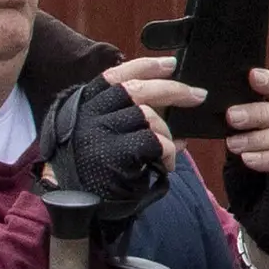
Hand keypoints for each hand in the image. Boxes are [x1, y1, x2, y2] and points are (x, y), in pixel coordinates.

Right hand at [38, 67, 173, 229]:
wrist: (72, 205)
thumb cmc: (90, 170)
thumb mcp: (96, 135)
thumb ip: (122, 116)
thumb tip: (167, 104)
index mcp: (85, 105)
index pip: (116, 75)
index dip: (145, 66)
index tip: (170, 64)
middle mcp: (90, 114)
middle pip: (137, 90)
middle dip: (173, 90)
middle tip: (197, 95)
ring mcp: (101, 131)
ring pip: (148, 116)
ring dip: (167, 132)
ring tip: (171, 149)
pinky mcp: (115, 152)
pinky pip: (154, 142)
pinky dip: (169, 152)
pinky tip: (168, 164)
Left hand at [222, 67, 268, 267]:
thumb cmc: (258, 182)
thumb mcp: (245, 148)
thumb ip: (241, 129)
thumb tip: (219, 105)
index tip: (251, 75)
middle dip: (260, 113)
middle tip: (231, 116)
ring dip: (262, 137)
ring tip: (233, 143)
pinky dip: (268, 159)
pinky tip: (248, 159)